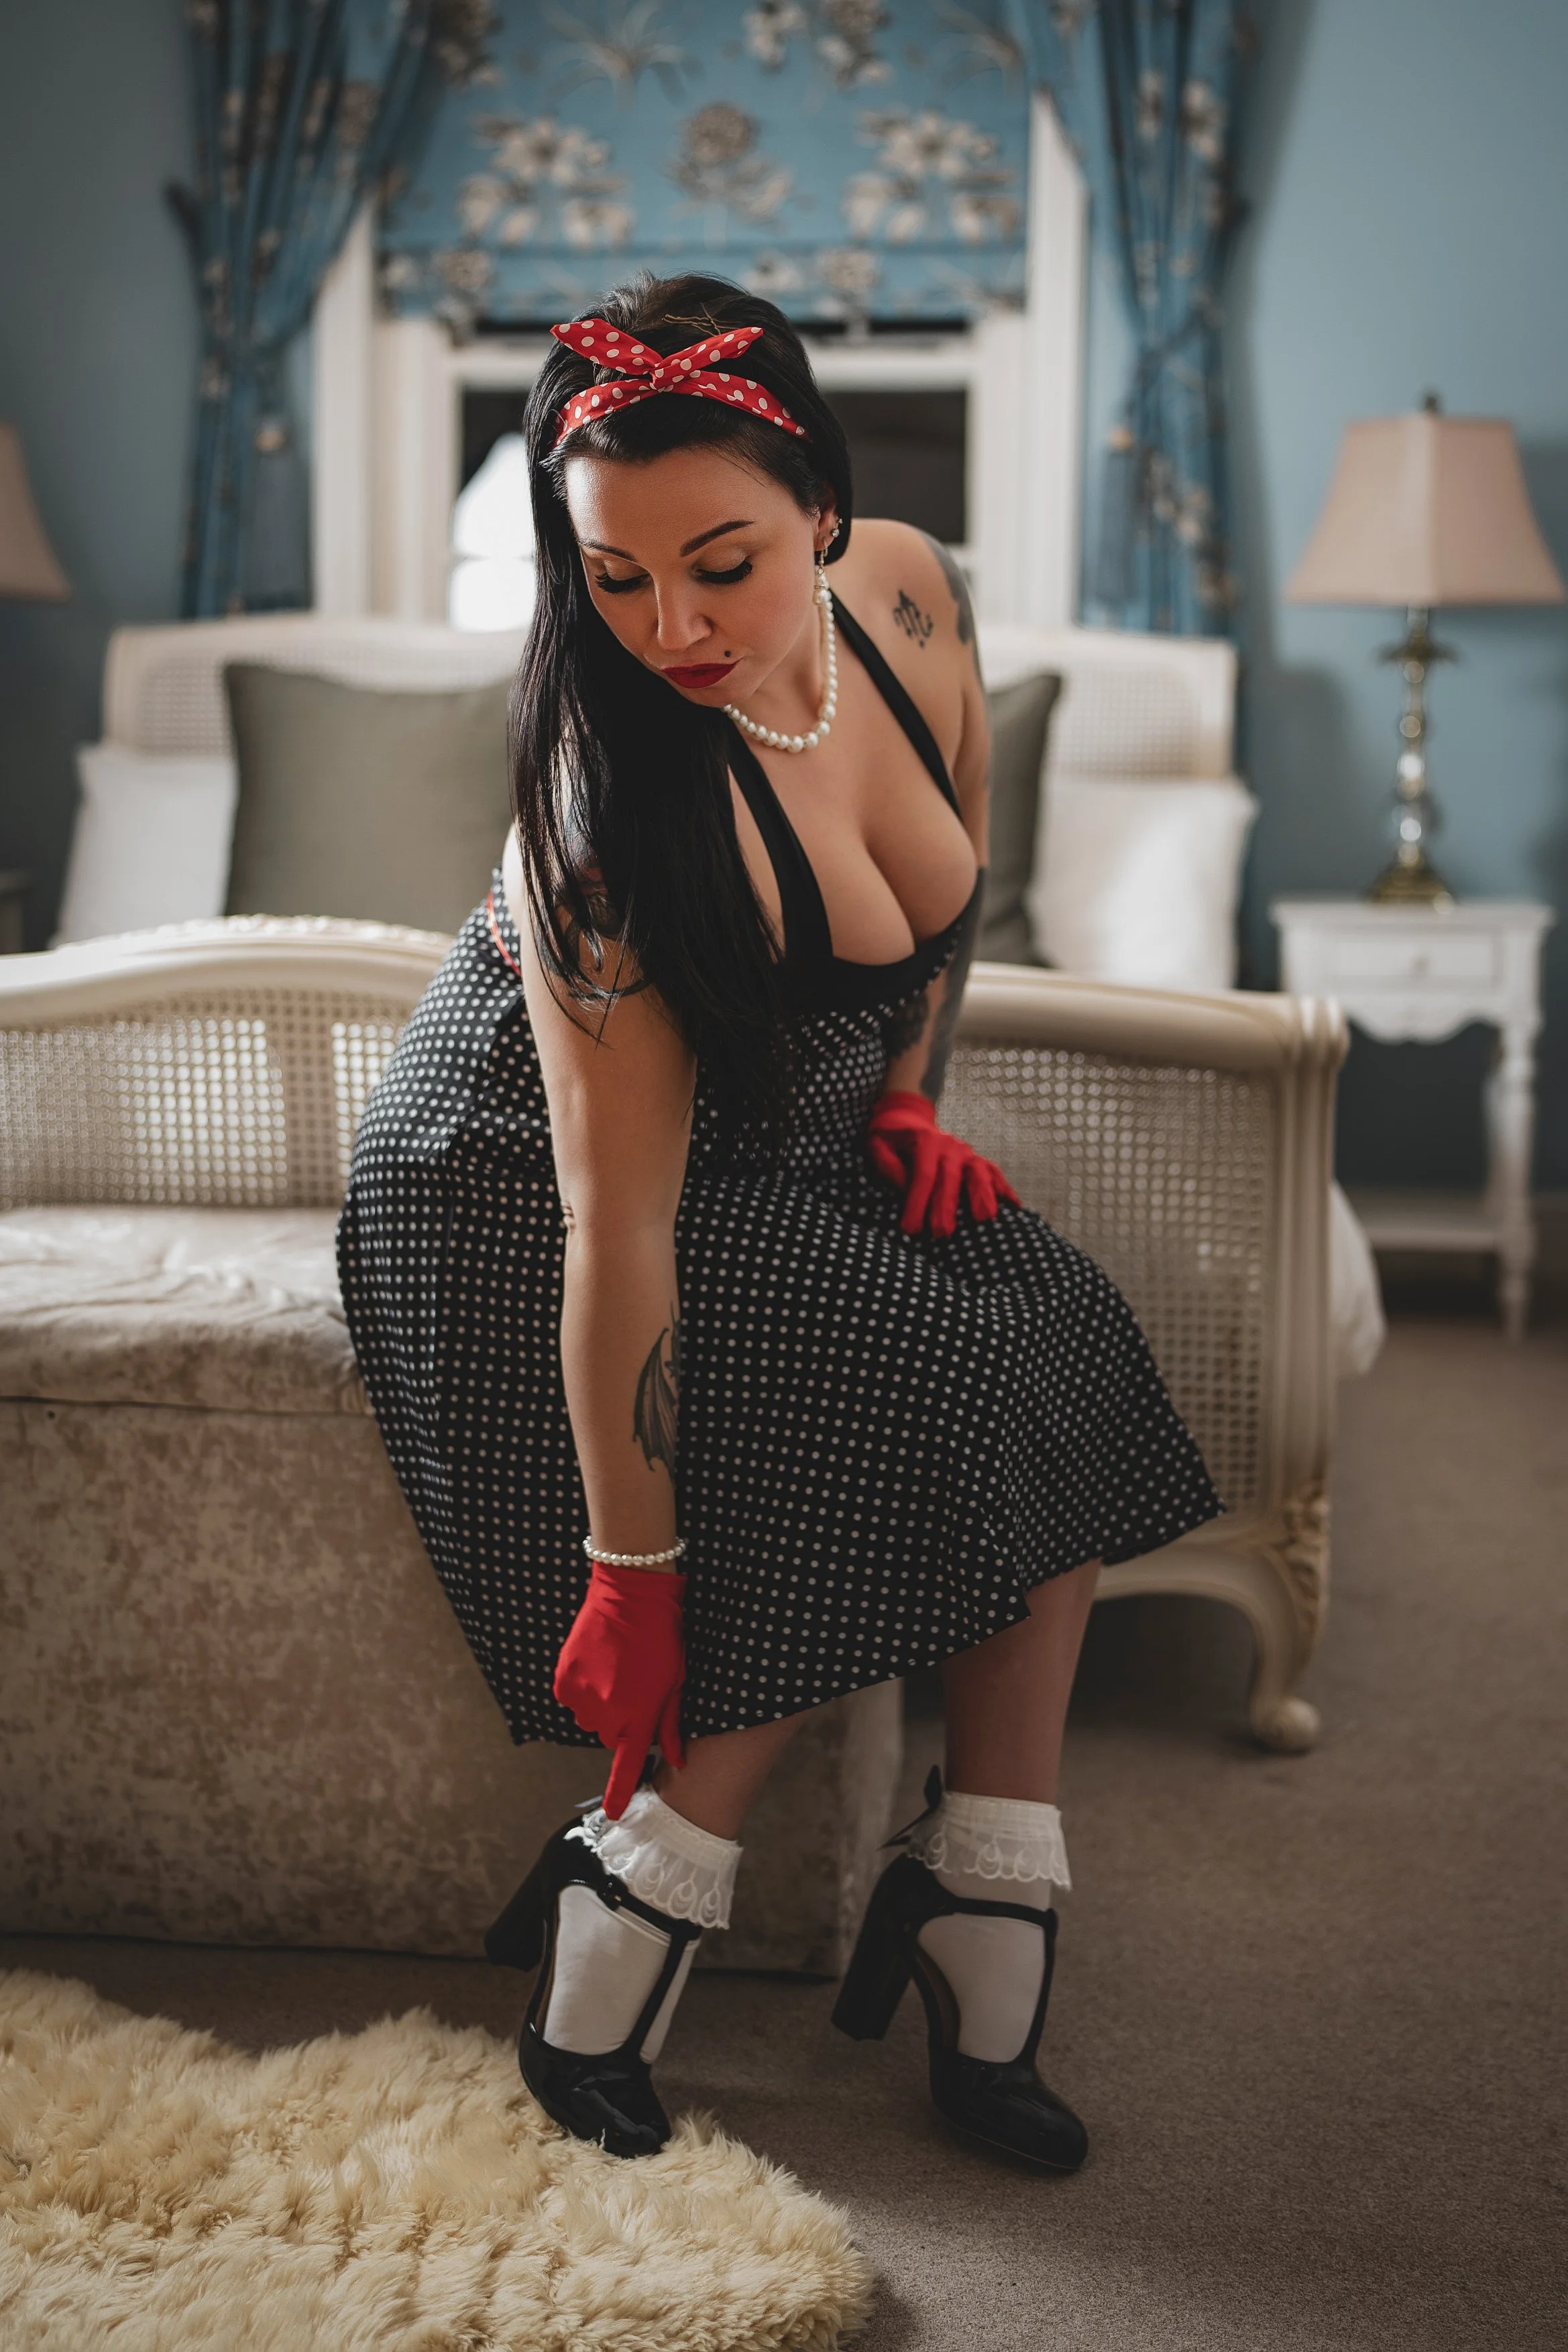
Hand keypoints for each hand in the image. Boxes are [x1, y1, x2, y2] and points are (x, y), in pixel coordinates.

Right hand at [553, 1560, 686, 1818]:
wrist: (631, 1594)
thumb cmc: (662, 1638)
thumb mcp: (675, 1683)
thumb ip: (670, 1725)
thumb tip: (676, 1761)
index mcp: (639, 1718)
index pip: (627, 1768)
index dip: (619, 1793)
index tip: (613, 1815)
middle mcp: (607, 1715)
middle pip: (611, 1737)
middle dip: (622, 1721)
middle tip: (633, 1688)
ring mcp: (582, 1698)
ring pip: (590, 1719)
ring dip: (601, 1705)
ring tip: (616, 1671)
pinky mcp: (564, 1680)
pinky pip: (571, 1699)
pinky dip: (581, 1689)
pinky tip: (597, 1665)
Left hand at [866, 1089, 1019, 1239]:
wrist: (908, 1118)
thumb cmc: (890, 1139)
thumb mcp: (878, 1145)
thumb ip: (888, 1165)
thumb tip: (905, 1188)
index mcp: (924, 1141)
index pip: (922, 1176)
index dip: (917, 1202)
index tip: (910, 1229)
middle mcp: (949, 1146)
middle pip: (950, 1178)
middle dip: (946, 1206)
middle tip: (941, 1233)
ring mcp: (966, 1153)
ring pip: (979, 1173)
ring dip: (983, 1195)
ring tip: (984, 1219)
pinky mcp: (976, 1160)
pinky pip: (993, 1174)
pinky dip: (1004, 1189)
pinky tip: (1014, 1207)